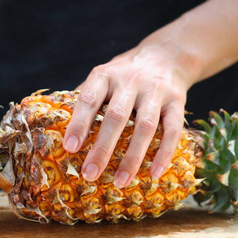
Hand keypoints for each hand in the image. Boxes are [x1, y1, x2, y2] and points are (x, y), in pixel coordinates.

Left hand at [63, 41, 195, 187]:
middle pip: (116, 117)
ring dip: (132, 157)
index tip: (70, 148)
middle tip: (90, 174)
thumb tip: (59, 126)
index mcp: (106, 75)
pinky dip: (164, 153)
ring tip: (120, 182)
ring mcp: (156, 92)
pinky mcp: (177, 102)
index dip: (79, 124)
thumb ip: (85, 97)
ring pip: (145, 127)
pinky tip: (154, 174)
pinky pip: (173, 130)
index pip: (89, 99)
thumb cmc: (124, 74)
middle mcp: (131, 81)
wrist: (166, 56)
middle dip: (102, 148)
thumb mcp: (103, 76)